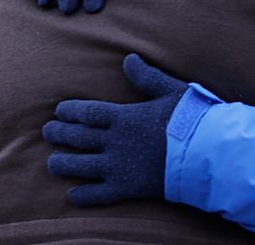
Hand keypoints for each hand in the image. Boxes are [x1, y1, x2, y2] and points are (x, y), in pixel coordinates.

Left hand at [42, 53, 187, 205]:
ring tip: (52, 163)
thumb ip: (147, 77)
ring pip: (81, 166)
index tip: (59, 111)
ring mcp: (119, 166)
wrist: (206, 153)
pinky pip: (99, 194)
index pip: (87, 112)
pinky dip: (84, 196)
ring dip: (63, 164)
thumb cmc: (192, 119)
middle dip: (60, 134)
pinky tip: (72, 195)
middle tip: (47, 133)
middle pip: (78, 137)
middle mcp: (115, 141)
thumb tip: (128, 58)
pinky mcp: (127, 188)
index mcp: (123, 116)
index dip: (70, 111)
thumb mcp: (171, 91)